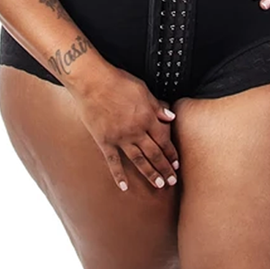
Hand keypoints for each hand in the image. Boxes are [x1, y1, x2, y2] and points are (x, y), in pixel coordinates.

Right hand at [72, 62, 179, 192]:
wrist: (92, 82)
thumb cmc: (117, 81)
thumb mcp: (143, 89)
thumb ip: (157, 106)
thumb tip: (171, 117)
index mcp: (147, 117)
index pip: (164, 139)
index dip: (171, 153)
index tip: (176, 163)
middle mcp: (136, 131)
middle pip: (154, 153)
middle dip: (165, 168)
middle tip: (171, 180)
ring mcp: (120, 138)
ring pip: (138, 160)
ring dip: (149, 174)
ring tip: (158, 185)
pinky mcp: (104, 141)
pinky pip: (113, 162)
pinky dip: (119, 175)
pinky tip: (124, 187)